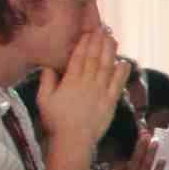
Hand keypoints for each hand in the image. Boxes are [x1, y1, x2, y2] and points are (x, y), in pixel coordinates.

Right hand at [39, 23, 131, 157]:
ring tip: (113, 39)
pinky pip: (117, 84)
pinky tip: (124, 62)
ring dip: (110, 52)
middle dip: (98, 42)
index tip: (88, 32)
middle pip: (94, 58)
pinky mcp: (110, 102)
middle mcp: (87, 83)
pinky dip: (121, 72)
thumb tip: (48, 65)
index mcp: (71, 81)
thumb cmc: (56, 121)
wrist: (73, 140)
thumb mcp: (44, 100)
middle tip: (103, 29)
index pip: (78, 58)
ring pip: (107, 67)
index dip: (84, 43)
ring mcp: (101, 92)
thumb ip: (46, 81)